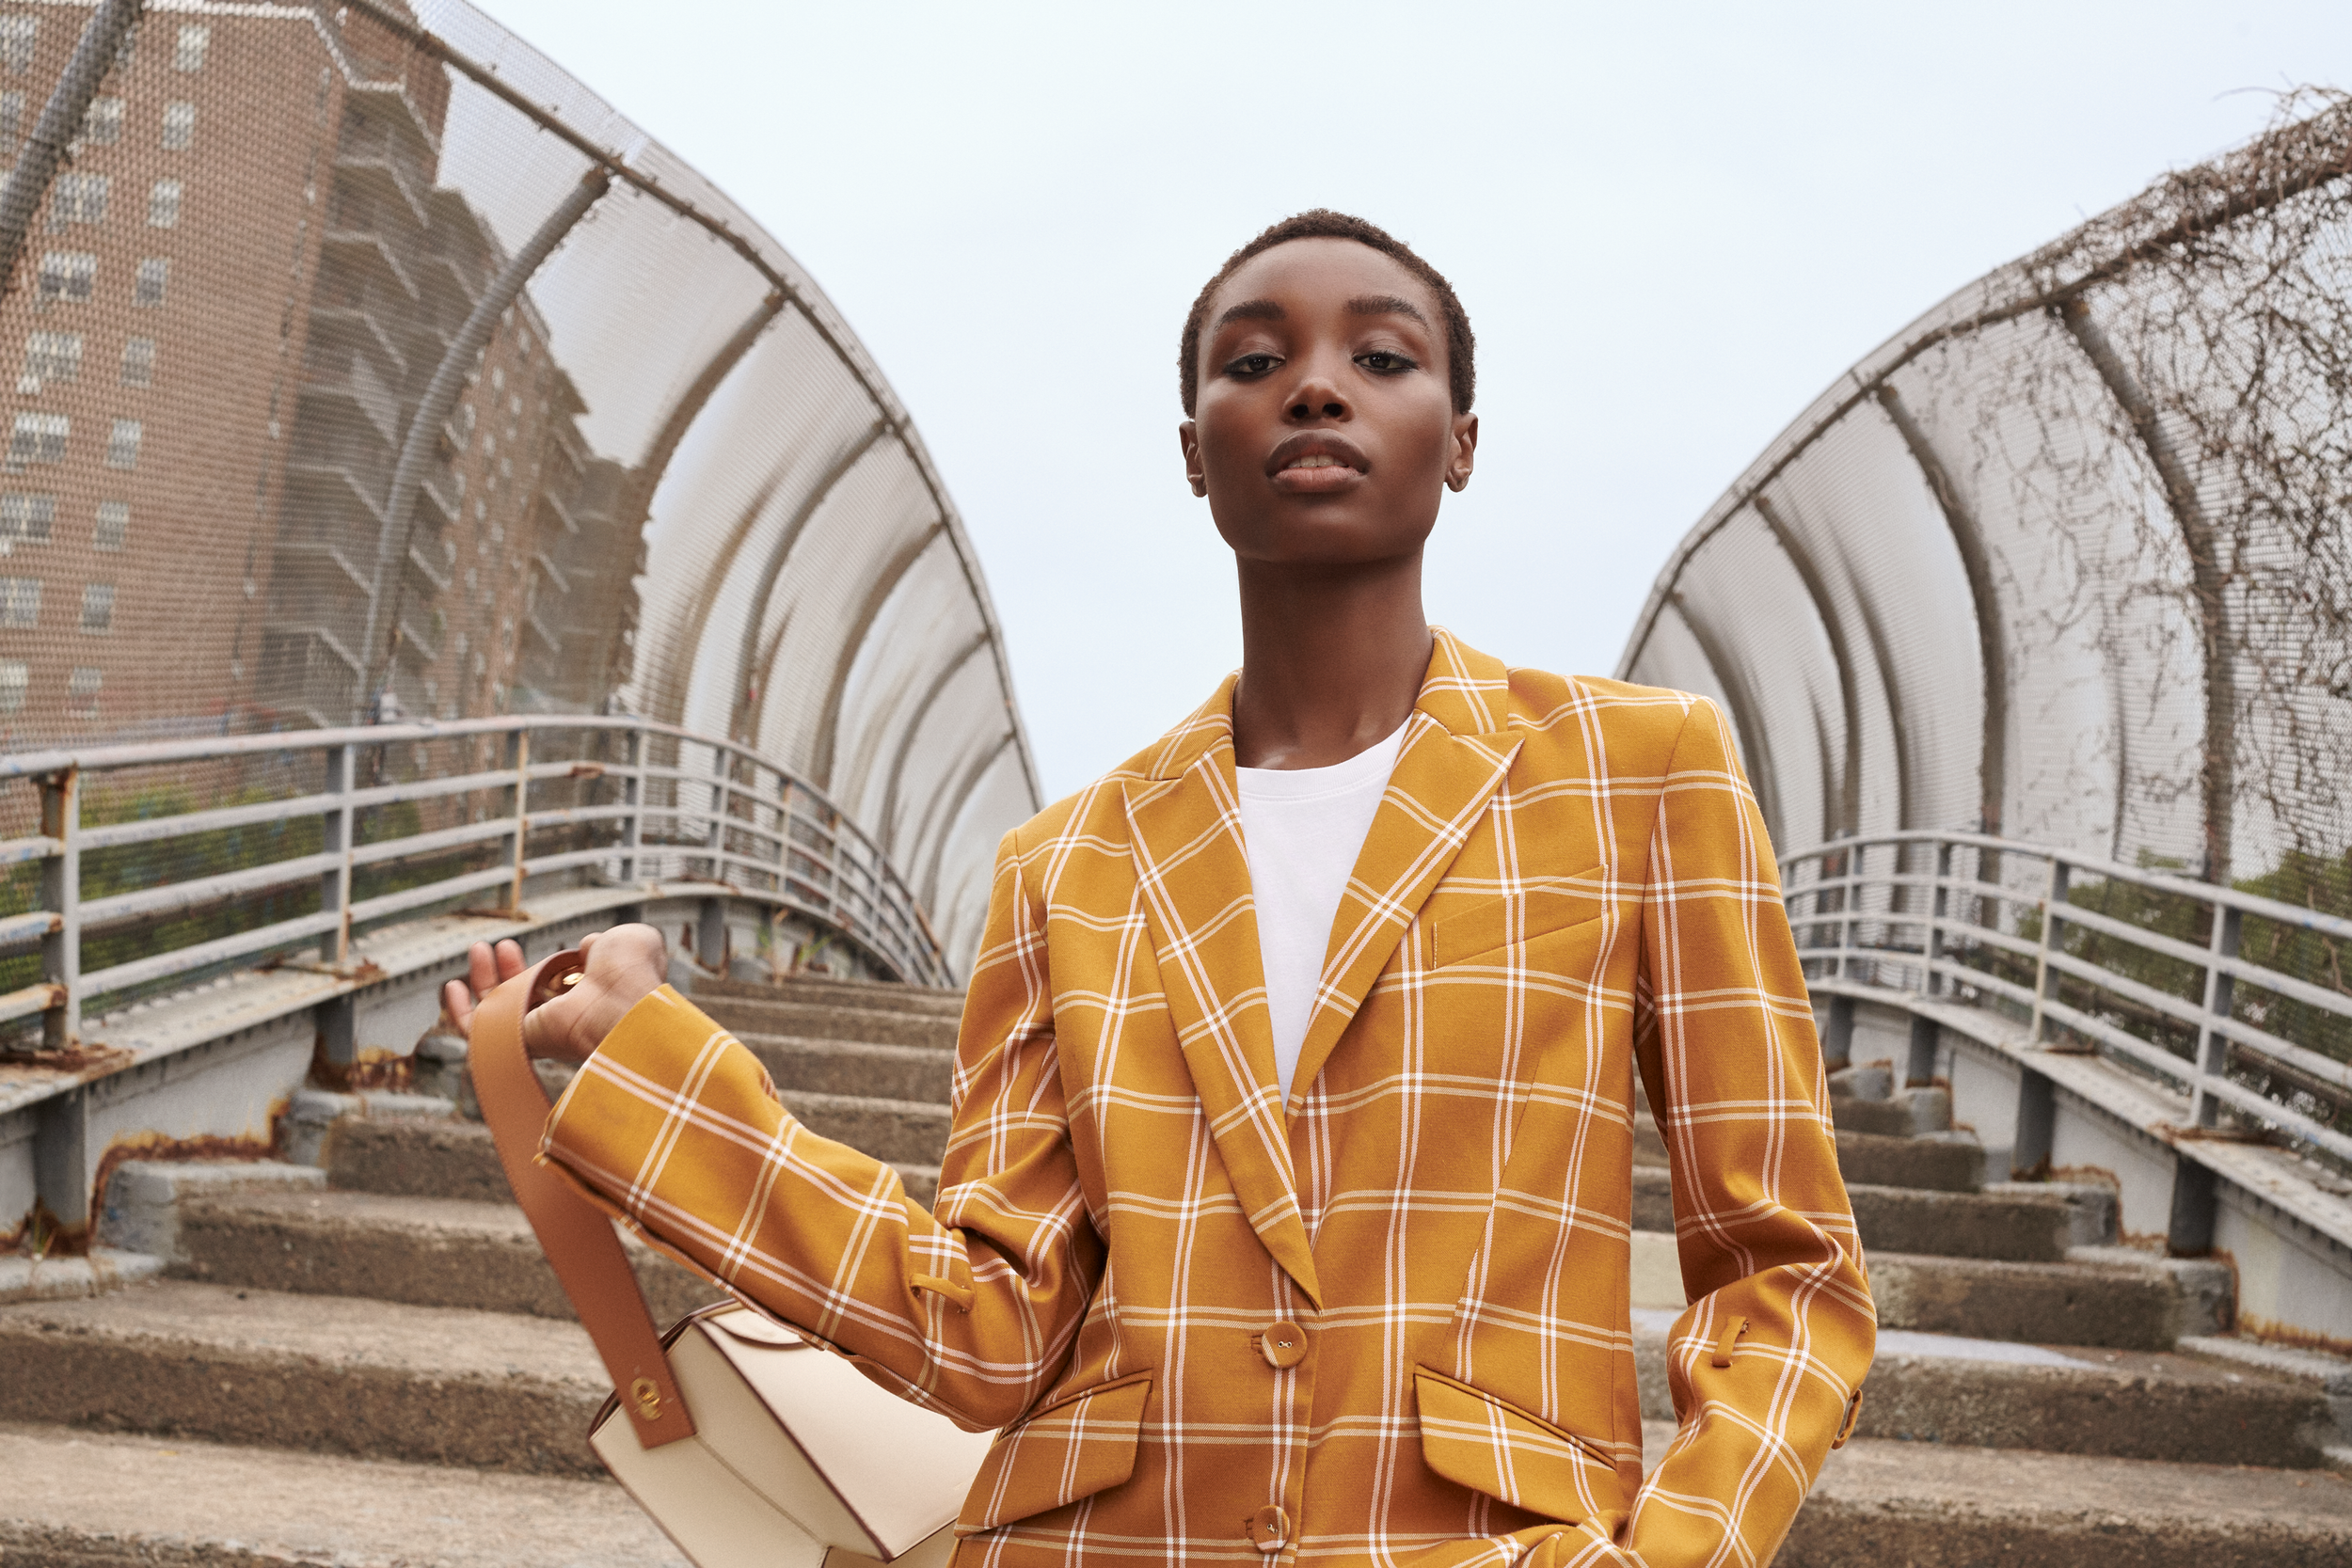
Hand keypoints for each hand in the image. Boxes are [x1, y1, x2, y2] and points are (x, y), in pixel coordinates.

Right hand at [441, 923, 669, 1061]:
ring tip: (479, 949)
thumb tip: (588, 945)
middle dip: (509, 969)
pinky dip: (461, 1013)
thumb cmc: (633, 975)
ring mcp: (540, 1030)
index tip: (548, 950)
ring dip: (484, 980)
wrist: (624, 1002)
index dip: (546, 969)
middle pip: (525, 997)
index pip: (560, 988)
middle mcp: (564, 1017)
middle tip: (501, 946)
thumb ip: (605, 942)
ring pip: (499, 1012)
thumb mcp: (626, 941)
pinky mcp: (517, 1040)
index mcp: (590, 997)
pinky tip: (452, 987)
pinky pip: (478, 1035)